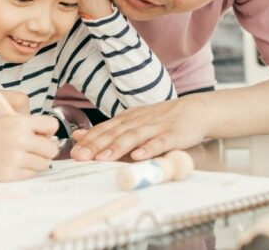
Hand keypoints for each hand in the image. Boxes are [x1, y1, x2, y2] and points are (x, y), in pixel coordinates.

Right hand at [0, 115, 59, 180]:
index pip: (52, 126)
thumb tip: (47, 132)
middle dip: (46, 149)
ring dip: (37, 161)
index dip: (49, 130)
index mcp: (19, 122)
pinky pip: (31, 174)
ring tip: (24, 157)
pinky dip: (27, 170)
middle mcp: (20, 140)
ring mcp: (15, 159)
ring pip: (44, 164)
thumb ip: (26, 121)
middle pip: (52, 149)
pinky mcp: (9, 174)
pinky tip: (15, 164)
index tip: (42, 134)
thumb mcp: (3, 116)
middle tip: (36, 149)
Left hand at [69, 96, 207, 161]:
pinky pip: (159, 142)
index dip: (89, 140)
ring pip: (133, 137)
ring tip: (102, 158)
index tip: (73, 152)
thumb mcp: (132, 121)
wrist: (195, 110)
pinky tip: (139, 156)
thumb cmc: (161, 120)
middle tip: (80, 156)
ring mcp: (155, 127)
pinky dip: (148, 148)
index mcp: (128, 119)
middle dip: (96, 145)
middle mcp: (138, 121)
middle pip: (115, 133)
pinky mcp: (173, 135)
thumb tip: (79, 136)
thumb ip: (108, 130)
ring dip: (117, 147)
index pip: (105, 129)